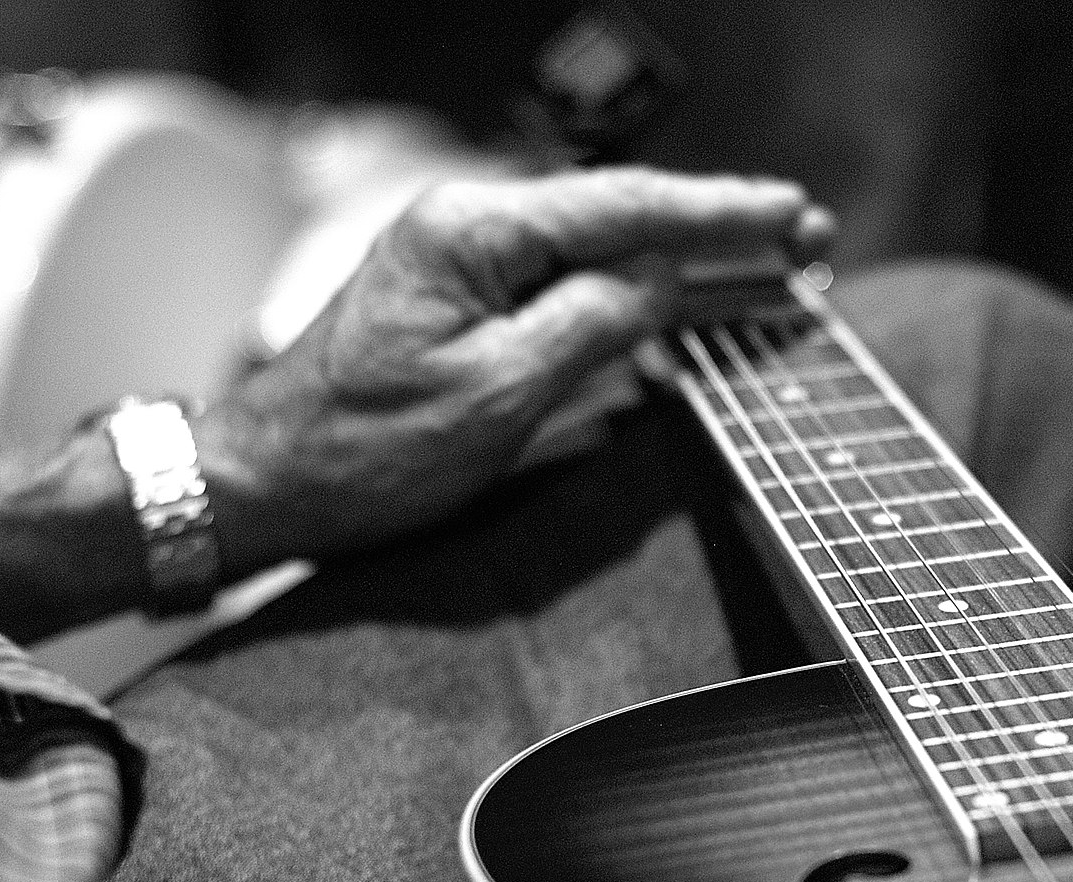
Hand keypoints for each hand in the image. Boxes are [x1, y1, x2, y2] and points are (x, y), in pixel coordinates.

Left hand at [193, 166, 833, 576]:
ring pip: (604, 255)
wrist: (269, 483)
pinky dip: (639, 299)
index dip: (718, 213)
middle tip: (804, 240)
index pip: (622, 208)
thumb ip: (590, 325)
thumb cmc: (361, 449)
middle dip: (719, 232)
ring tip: (768, 270)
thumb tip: (662, 284)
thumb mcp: (496, 394)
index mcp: (473, 233)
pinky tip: (686, 304)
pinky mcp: (470, 310)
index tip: (788, 215)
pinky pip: (573, 291)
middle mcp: (472, 232)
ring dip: (687, 265)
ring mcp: (470, 269)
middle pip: (621, 220)